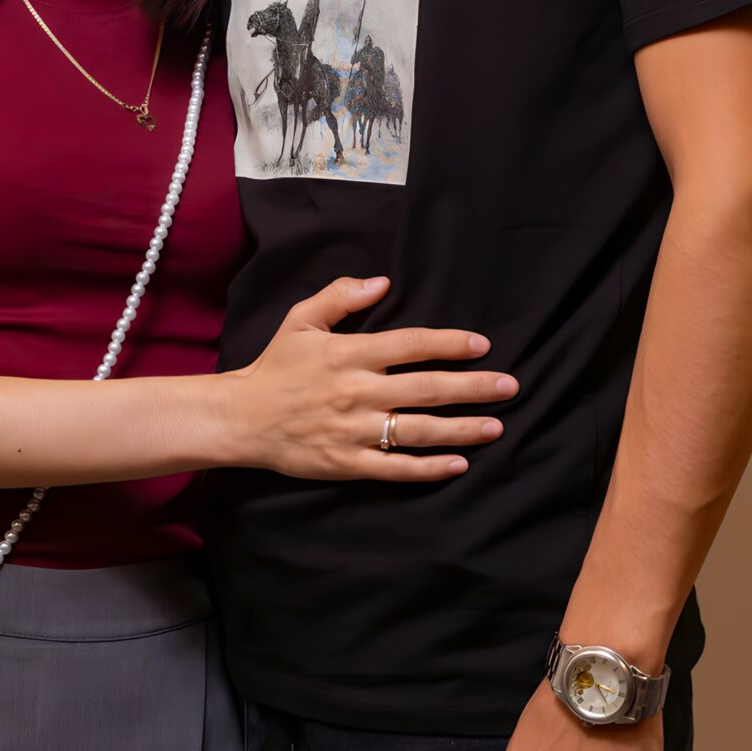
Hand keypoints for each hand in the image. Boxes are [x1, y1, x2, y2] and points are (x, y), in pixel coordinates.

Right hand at [224, 276, 516, 482]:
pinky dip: (429, 468)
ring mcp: (353, 431)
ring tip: (496, 426)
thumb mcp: (300, 321)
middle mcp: (356, 392)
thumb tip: (381, 282)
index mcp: (348, 354)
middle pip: (427, 388)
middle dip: (473, 387)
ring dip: (462, 429)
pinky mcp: (347, 464)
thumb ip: (340, 297)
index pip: (411, 345)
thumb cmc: (275, 367)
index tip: (481, 345)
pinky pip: (396, 468)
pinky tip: (459, 463)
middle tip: (510, 386)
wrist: (241, 419)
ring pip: (418, 430)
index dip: (449, 344)